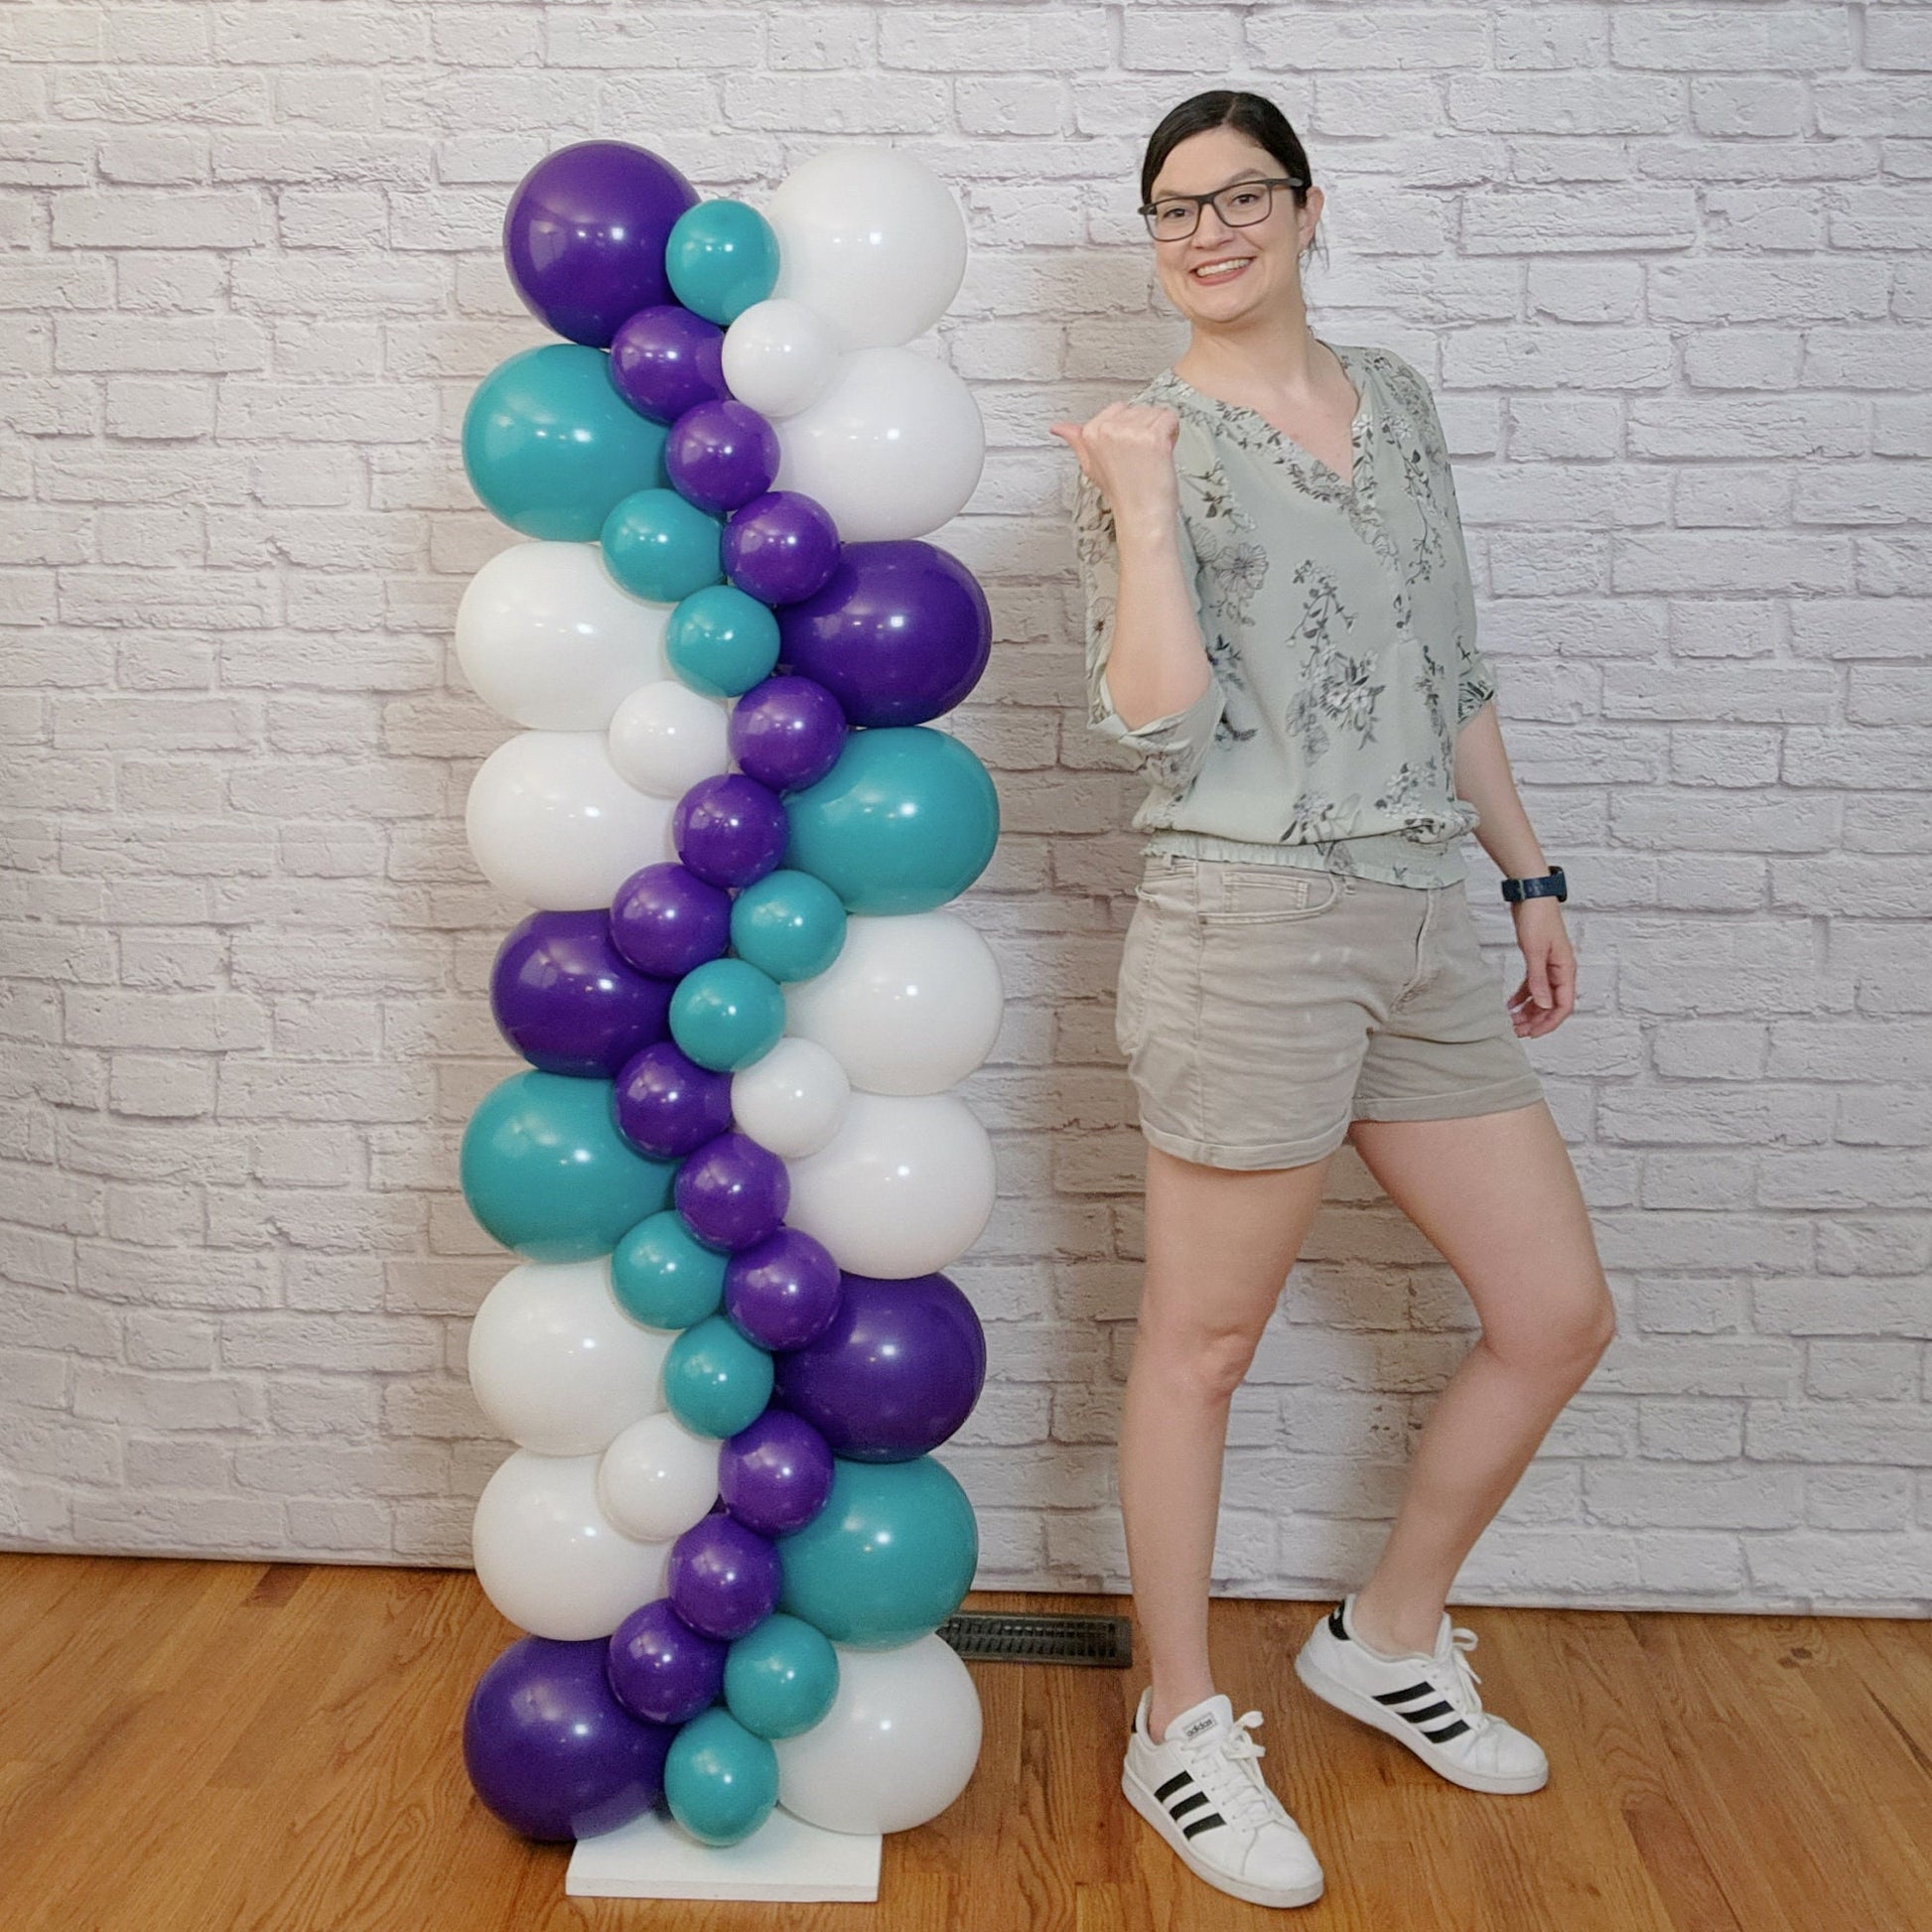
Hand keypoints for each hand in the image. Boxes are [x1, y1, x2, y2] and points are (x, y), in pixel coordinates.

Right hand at [1049, 401, 1181, 528]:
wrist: (1141, 515)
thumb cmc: (1122, 493)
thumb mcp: (1090, 465)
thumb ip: (1076, 441)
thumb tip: (1057, 427)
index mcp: (1090, 433)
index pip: (1119, 409)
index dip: (1129, 429)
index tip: (1127, 452)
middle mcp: (1107, 429)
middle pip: (1138, 409)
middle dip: (1145, 429)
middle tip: (1140, 458)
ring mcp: (1130, 432)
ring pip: (1155, 412)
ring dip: (1160, 432)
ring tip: (1151, 457)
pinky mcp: (1153, 437)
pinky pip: (1171, 418)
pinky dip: (1173, 433)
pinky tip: (1163, 453)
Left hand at [1506, 899, 1574, 1036]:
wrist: (1531, 894)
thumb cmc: (1537, 917)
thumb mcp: (1534, 951)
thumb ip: (1538, 980)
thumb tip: (1544, 1005)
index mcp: (1566, 969)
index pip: (1563, 1005)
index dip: (1549, 1023)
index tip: (1533, 1033)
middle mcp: (1560, 970)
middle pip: (1552, 1004)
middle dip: (1536, 1020)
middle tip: (1517, 1031)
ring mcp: (1549, 965)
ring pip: (1542, 996)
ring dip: (1528, 1010)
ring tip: (1511, 1021)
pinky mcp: (1538, 959)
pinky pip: (1533, 984)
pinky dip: (1523, 996)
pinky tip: (1510, 1004)